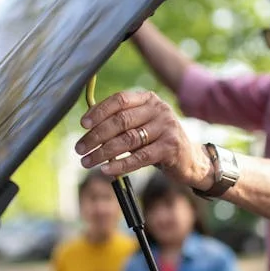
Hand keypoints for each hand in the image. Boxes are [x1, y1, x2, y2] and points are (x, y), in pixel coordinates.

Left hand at [75, 90, 212, 187]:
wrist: (190, 159)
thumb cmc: (158, 141)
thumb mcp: (142, 124)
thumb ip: (121, 121)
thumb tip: (87, 123)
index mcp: (149, 99)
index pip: (120, 100)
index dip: (99, 111)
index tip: (82, 124)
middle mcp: (159, 110)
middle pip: (120, 121)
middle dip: (95, 136)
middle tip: (79, 149)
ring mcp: (166, 128)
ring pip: (127, 140)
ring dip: (103, 152)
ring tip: (87, 162)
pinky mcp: (170, 148)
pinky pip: (139, 157)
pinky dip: (120, 165)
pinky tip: (106, 170)